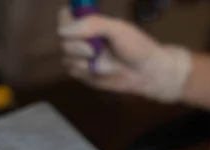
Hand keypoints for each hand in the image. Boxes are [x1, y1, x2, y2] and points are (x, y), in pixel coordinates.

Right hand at [57, 7, 192, 102]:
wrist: (147, 73)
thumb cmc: (136, 46)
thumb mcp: (117, 29)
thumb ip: (92, 24)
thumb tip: (62, 32)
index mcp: (90, 23)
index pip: (65, 16)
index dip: (67, 22)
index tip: (78, 30)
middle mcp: (82, 38)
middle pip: (63, 39)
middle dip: (77, 47)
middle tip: (94, 51)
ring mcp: (81, 57)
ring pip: (66, 57)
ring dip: (83, 62)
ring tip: (105, 64)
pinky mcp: (83, 74)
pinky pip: (73, 72)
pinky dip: (86, 72)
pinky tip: (102, 72)